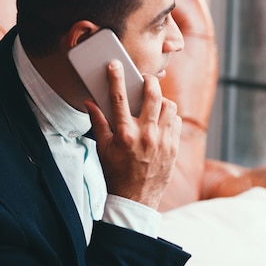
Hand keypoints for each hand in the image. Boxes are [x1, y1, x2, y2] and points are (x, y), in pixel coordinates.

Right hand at [85, 60, 181, 208]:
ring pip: (169, 106)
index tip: (116, 65)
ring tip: (155, 103)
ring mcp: (162, 141)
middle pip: (152, 95)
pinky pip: (177, 121)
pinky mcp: (174, 147)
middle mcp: (146, 134)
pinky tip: (162, 120)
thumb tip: (89, 103)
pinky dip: (170, 117)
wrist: (135, 200)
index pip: (119, 98)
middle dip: (149, 81)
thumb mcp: (102, 148)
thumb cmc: (116, 174)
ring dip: (162, 100)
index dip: (116, 78)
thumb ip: (98, 122)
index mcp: (124, 134)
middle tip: (145, 80)